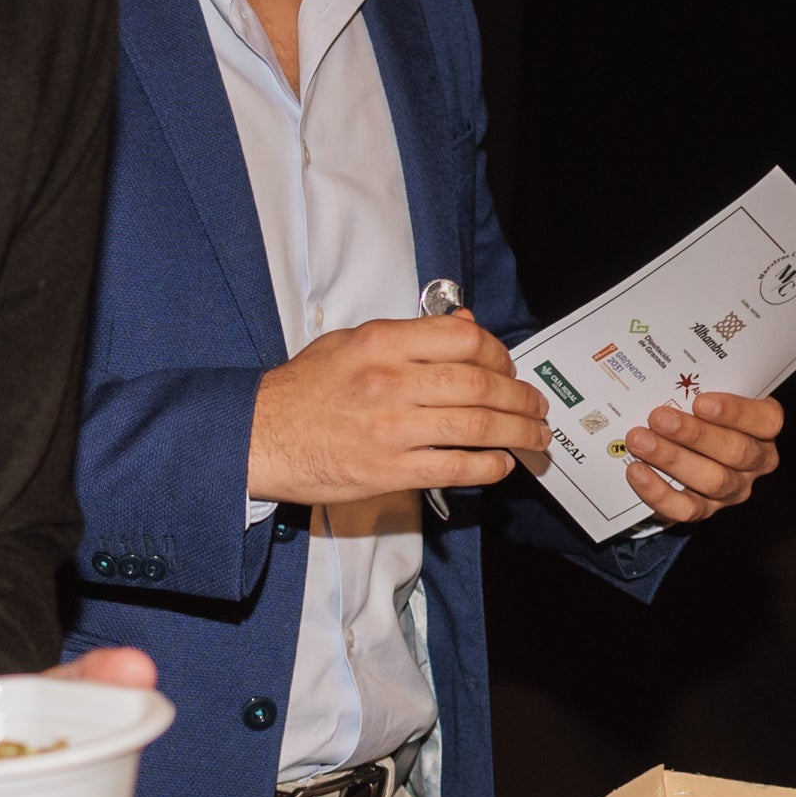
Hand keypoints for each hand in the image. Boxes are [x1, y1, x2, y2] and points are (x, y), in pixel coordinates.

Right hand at [248, 312, 552, 506]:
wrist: (259, 436)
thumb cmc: (303, 389)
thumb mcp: (351, 343)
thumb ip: (409, 335)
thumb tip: (464, 326)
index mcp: (382, 343)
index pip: (463, 339)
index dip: (499, 353)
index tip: (508, 367)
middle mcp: (391, 382)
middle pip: (479, 384)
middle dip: (520, 396)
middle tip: (535, 405)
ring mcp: (392, 429)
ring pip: (477, 426)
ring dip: (517, 432)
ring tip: (535, 435)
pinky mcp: (389, 470)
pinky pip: (455, 466)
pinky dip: (488, 466)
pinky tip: (501, 464)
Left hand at [619, 390, 784, 524]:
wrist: (683, 455)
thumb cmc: (698, 416)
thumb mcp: (705, 398)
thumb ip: (696, 389)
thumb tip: (662, 374)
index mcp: (762, 428)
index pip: (764, 420)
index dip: (735, 412)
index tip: (700, 402)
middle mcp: (755, 461)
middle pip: (735, 451)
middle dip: (694, 434)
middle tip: (658, 418)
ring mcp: (732, 489)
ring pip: (712, 480)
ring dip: (672, 459)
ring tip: (640, 441)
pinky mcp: (705, 510)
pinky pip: (685, 508)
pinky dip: (658, 491)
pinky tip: (636, 471)